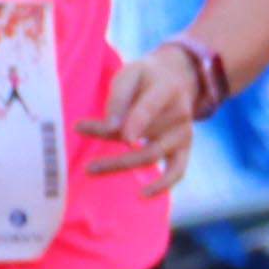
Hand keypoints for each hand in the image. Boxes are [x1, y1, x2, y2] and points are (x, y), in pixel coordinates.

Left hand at [82, 44, 199, 184]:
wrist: (178, 78)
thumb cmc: (145, 78)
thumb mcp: (131, 73)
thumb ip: (119, 96)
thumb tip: (110, 127)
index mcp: (166, 90)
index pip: (148, 108)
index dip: (134, 122)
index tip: (114, 133)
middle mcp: (179, 113)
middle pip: (144, 135)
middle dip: (110, 144)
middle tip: (84, 159)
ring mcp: (183, 133)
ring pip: (152, 155)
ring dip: (122, 164)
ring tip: (91, 169)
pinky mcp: (184, 148)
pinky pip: (178, 170)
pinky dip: (163, 184)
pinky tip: (143, 194)